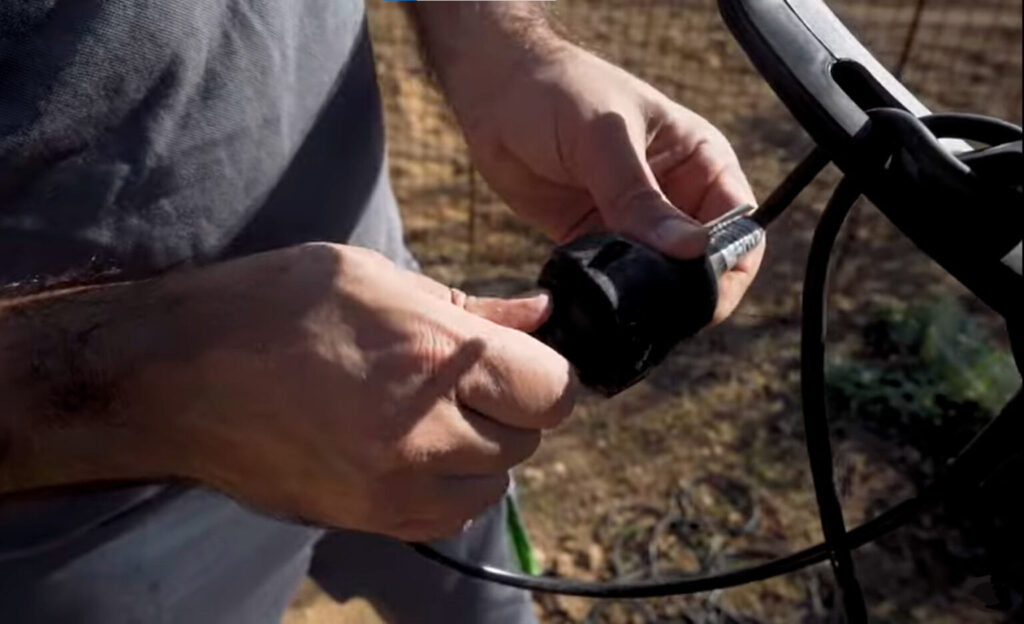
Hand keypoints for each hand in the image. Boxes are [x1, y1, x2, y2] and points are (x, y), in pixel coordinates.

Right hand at [1, 244, 575, 540]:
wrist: (177, 376)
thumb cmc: (272, 307)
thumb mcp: (377, 279)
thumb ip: (470, 307)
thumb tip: (540, 317)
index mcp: (431, 357)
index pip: (552, 390)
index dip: (545, 373)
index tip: (523, 363)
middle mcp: (423, 433)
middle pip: (528, 436)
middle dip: (511, 406)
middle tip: (464, 379)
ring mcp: (395, 487)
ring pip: (493, 481)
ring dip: (481, 450)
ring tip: (430, 412)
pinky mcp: (369, 519)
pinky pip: (450, 515)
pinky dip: (449, 485)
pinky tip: (411, 448)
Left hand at [445, 41, 763, 322]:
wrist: (494, 91)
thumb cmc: (557, 92)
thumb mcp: (604, 138)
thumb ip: (639, 197)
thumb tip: (690, 251)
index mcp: (701, 161)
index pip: (740, 226)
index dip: (730, 266)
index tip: (702, 296)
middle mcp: (676, 196)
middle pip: (702, 263)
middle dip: (686, 291)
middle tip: (657, 312)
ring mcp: (635, 222)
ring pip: (657, 278)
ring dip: (643, 298)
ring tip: (622, 309)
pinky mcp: (595, 239)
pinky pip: (613, 280)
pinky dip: (606, 295)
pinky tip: (591, 301)